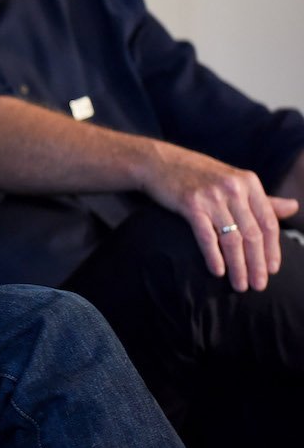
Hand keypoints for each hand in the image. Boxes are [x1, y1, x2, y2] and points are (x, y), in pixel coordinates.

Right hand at [143, 140, 299, 290]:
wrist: (158, 161)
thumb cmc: (198, 174)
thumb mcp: (233, 182)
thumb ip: (262, 199)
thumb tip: (294, 207)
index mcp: (248, 182)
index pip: (268, 222)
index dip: (272, 249)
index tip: (272, 271)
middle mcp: (233, 188)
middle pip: (252, 234)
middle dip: (257, 264)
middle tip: (258, 286)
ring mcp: (211, 196)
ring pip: (232, 239)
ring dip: (238, 266)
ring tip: (239, 285)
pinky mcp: (190, 203)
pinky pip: (207, 236)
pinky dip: (214, 256)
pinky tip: (217, 271)